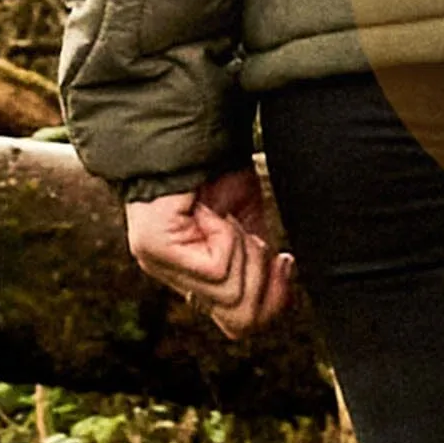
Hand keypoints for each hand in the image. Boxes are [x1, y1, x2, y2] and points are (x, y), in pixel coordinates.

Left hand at [125, 165, 294, 340]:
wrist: (193, 119)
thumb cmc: (219, 162)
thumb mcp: (248, 220)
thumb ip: (258, 260)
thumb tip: (284, 298)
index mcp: (194, 272)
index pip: (237, 323)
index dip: (272, 304)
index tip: (286, 264)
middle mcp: (172, 274)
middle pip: (239, 319)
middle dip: (265, 281)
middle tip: (268, 246)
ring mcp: (159, 261)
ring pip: (231, 294)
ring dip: (250, 255)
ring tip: (236, 220)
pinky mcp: (157, 246)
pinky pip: (217, 267)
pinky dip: (233, 239)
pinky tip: (219, 213)